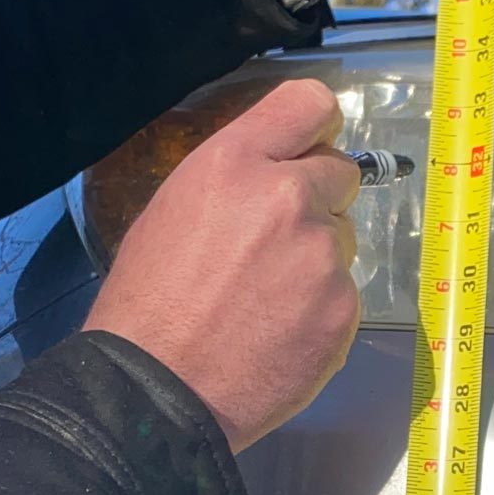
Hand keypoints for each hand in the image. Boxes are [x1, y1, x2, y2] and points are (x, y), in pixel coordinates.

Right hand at [83, 81, 362, 452]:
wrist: (154, 391)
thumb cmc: (147, 303)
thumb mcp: (174, 210)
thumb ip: (237, 181)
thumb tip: (277, 175)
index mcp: (236, 163)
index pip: (311, 103)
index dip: (315, 128)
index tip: (308, 150)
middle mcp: (289, 197)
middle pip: (341, 172)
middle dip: (317, 200)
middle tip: (276, 244)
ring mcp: (323, 255)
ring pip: (342, 238)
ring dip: (317, 260)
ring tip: (267, 301)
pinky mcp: (344, 309)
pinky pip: (345, 294)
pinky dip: (321, 311)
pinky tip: (279, 335)